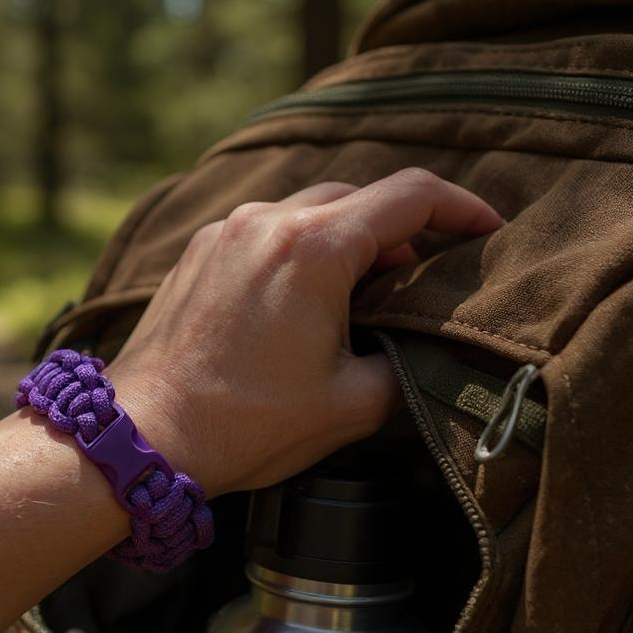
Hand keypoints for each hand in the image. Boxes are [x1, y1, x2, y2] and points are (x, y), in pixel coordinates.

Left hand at [107, 168, 503, 496]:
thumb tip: (415, 351)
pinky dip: (296, 251)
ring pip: (307, 212)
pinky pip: (263, 232)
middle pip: (358, 199)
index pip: (411, 196)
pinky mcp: (196, 254)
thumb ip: (403, 366)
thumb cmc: (243, 424)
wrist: (146, 436)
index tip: (486, 231)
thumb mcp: (350, 406)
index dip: (463, 208)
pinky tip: (300, 300)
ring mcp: (224, 233)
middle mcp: (266, 222)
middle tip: (419, 282)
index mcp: (314, 249)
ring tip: (359, 296)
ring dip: (345, 241)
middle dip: (400, 233)